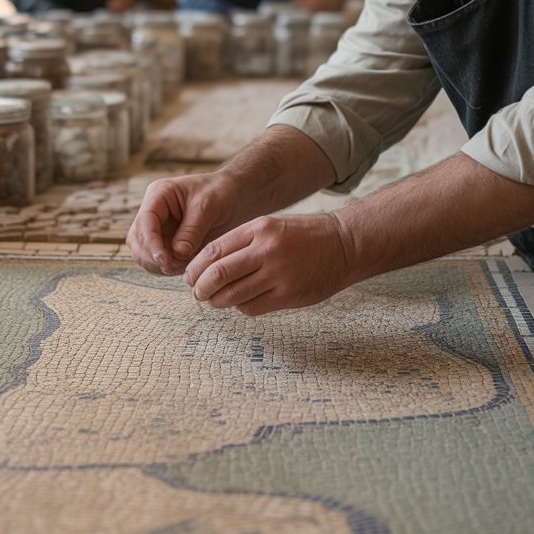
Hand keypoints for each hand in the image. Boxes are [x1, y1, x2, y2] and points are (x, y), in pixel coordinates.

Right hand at [126, 169, 247, 276]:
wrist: (235, 194)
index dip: (151, 243)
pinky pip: (158, 260)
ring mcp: (158, 228)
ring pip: (143, 253)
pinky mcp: (167, 242)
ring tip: (183, 266)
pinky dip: (167, 268)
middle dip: (152, 257)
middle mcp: (154, 211)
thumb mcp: (208, 207)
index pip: (145, 222)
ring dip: (158, 265)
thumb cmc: (221, 192)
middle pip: (137, 240)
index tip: (165, 260)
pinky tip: (184, 266)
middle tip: (174, 267)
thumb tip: (177, 254)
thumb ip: (191, 231)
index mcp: (159, 195)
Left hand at [184, 211, 352, 315]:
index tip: (189, 277)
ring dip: (217, 301)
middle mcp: (266, 250)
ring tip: (215, 301)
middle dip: (200, 288)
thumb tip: (206, 266)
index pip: (213, 251)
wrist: (344, 245)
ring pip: (232, 295)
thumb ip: (241, 243)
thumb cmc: (303, 236)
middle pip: (217, 275)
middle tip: (197, 293)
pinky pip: (252, 307)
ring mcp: (278, 274)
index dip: (195, 268)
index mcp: (258, 229)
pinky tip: (242, 302)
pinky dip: (241, 307)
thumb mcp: (270, 226)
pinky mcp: (289, 295)